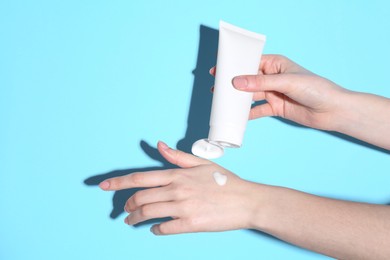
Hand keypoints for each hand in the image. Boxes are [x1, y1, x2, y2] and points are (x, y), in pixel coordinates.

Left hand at [99, 141, 261, 234]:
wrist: (247, 201)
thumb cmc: (226, 181)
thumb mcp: (202, 163)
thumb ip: (177, 156)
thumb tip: (159, 144)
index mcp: (178, 174)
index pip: (140, 178)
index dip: (119, 182)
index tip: (103, 186)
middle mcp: (177, 190)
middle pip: (140, 198)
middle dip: (127, 205)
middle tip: (124, 211)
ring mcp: (183, 207)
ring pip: (148, 213)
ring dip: (135, 219)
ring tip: (131, 221)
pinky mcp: (191, 224)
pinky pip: (164, 229)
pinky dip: (154, 230)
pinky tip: (153, 230)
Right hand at [212, 55, 349, 130]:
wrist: (332, 111)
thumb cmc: (315, 89)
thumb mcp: (286, 82)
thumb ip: (260, 83)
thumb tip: (236, 82)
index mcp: (276, 64)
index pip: (251, 62)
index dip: (234, 66)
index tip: (218, 70)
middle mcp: (273, 77)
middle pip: (248, 80)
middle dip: (232, 84)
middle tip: (216, 88)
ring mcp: (273, 93)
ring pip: (250, 95)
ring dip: (237, 99)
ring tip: (222, 102)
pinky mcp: (275, 107)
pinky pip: (257, 110)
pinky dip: (247, 114)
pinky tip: (237, 117)